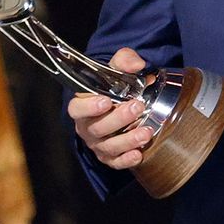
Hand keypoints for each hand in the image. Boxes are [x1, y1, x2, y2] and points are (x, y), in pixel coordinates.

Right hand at [67, 48, 153, 170]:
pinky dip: (126, 160)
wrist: (121, 104)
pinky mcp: (110, 157)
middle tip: (137, 107)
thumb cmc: (114, 88)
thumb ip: (124, 61)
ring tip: (146, 132)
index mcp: (83, 106)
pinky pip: (115, 162)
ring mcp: (98, 144)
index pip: (77, 109)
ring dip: (127, 140)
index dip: (89, 107)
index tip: (106, 101)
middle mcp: (88, 127)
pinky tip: (139, 154)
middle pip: (97, 128)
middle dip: (118, 119)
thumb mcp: (116, 69)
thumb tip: (137, 64)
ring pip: (108, 147)